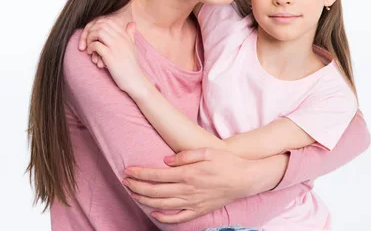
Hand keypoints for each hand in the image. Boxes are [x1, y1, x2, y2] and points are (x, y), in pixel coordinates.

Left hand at [85, 20, 147, 95]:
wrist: (135, 80)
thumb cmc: (131, 65)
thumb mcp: (132, 47)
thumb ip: (131, 34)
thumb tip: (132, 23)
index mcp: (126, 35)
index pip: (108, 21)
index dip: (97, 25)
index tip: (93, 34)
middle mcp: (121, 38)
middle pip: (101, 24)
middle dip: (90, 30)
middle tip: (88, 40)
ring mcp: (116, 46)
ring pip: (98, 32)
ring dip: (89, 38)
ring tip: (88, 46)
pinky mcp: (110, 56)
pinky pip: (96, 45)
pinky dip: (90, 47)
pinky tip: (91, 53)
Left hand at [122, 149, 257, 223]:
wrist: (245, 179)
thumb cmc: (227, 162)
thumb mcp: (207, 151)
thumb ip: (185, 155)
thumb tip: (166, 161)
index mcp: (188, 174)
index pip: (157, 175)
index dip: (140, 173)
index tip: (128, 170)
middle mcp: (187, 190)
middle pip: (155, 191)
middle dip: (137, 186)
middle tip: (125, 181)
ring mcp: (192, 202)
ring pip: (162, 204)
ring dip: (145, 200)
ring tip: (134, 194)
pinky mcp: (199, 210)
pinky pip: (178, 218)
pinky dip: (164, 218)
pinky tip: (155, 213)